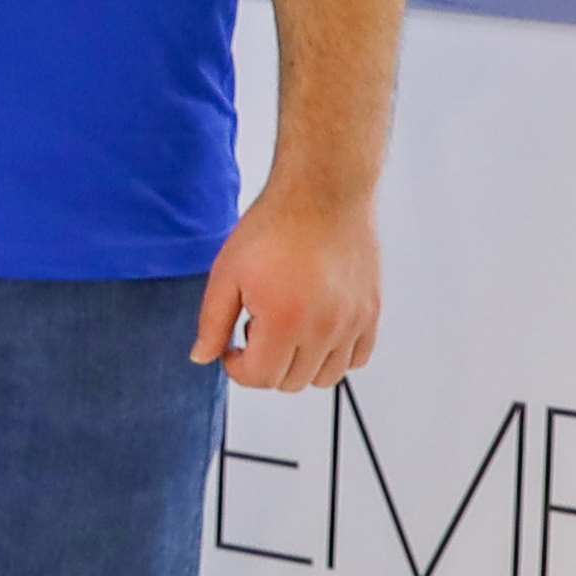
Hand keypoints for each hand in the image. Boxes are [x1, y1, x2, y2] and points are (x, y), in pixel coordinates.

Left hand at [197, 188, 381, 391]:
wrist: (323, 193)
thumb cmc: (275, 226)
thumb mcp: (227, 273)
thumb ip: (212, 322)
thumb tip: (203, 358)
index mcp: (284, 321)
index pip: (260, 378)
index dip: (236, 367)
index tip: (231, 347)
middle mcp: (323, 329)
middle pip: (290, 382)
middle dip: (265, 364)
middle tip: (257, 328)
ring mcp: (352, 323)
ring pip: (325, 377)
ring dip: (299, 364)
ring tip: (287, 327)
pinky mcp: (371, 312)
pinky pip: (356, 358)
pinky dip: (334, 356)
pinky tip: (315, 329)